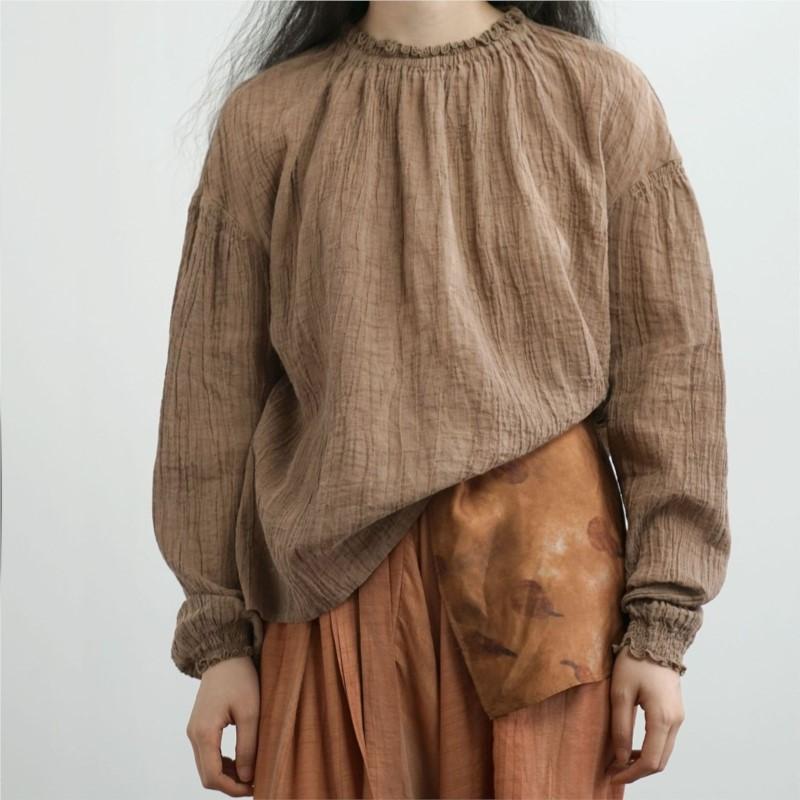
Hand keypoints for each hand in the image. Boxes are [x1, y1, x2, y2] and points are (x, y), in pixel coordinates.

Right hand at [185, 655, 260, 795]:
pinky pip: (207, 754)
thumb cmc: (240, 679)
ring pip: (206, 766)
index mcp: (204, 732)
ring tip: (251, 772)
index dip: (233, 788)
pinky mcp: (199, 726)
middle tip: (255, 783)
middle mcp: (194, 735)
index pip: (212, 776)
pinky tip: (241, 760)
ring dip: (227, 775)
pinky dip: (222, 763)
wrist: (224, 655)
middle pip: (207, 775)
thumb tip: (247, 778)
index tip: (254, 788)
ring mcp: (194, 730)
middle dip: (230, 784)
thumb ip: (248, 746)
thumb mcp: (250, 712)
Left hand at [606, 644, 684, 784]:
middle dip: (637, 771)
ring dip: (644, 761)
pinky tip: (632, 746)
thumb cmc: (635, 662)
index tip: (612, 775)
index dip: (631, 773)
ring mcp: (678, 716)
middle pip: (660, 761)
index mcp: (662, 718)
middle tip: (613, 771)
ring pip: (664, 752)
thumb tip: (620, 757)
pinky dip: (650, 749)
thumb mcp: (620, 693)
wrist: (655, 638)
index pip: (650, 761)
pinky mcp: (675, 711)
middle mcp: (676, 721)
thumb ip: (621, 727)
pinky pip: (665, 740)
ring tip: (620, 760)